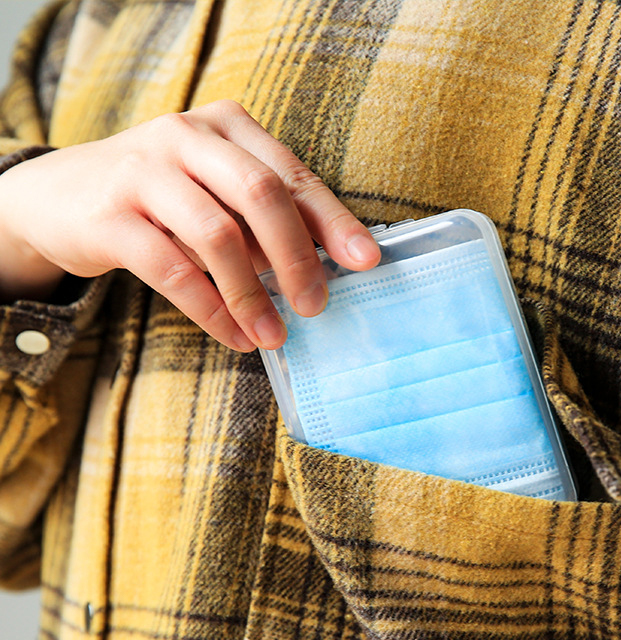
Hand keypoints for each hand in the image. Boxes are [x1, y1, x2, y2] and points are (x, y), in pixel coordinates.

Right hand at [0, 100, 380, 350]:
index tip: (366, 261)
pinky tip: (234, 337)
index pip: (292, 174)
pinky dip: (212, 310)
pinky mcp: (110, 216)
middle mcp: (187, 137)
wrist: (61, 196)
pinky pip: (173, 271)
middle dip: (297, 257)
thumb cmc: (163, 200)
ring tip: (274, 335)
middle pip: (261, 194)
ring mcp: (144, 171)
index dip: (333, 220)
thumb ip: (263, 220)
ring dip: (253, 295)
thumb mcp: (216, 194)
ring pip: (217, 235)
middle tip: (316, 306)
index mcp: (227, 128)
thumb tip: (323, 269)